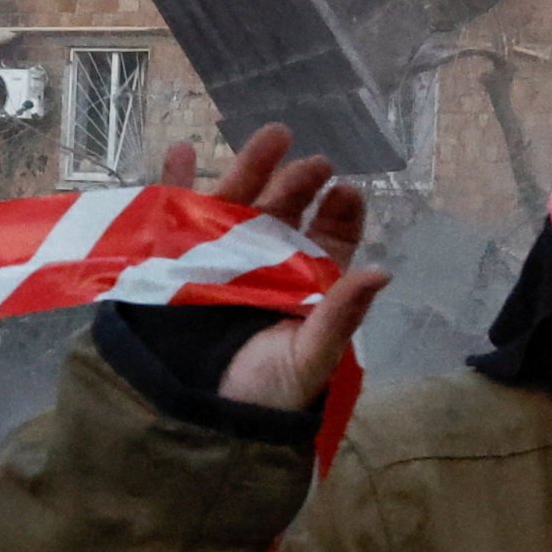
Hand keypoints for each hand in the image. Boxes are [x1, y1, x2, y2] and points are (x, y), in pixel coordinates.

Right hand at [162, 124, 388, 411]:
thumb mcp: (307, 359)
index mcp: (302, 285)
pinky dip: (174, 181)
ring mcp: (215, 257)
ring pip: (236, 201)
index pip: (329, 237)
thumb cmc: (259, 394)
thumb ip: (340, 317)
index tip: (347, 190)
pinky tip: (183, 151)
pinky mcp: (169, 259)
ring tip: (272, 134)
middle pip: (284, 211)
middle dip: (300, 182)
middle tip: (316, 162)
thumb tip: (383, 273)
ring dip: (251, 166)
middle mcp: (262, 264)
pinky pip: (172, 212)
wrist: (189, 417)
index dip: (341, 212)